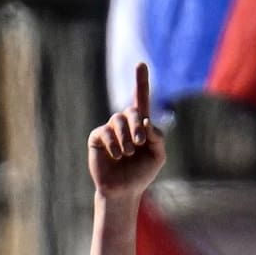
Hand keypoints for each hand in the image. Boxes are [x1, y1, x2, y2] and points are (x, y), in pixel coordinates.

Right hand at [87, 62, 165, 197]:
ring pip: (118, 120)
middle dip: (137, 125)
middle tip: (141, 142)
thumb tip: (147, 121)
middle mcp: (124, 124)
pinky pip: (106, 132)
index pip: (141, 100)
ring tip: (129, 152)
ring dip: (126, 137)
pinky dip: (114, 144)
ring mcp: (110, 129)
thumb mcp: (158, 156)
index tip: (141, 64)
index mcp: (140, 126)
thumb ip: (158, 138)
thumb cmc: (141, 174)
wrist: (123, 191)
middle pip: (131, 111)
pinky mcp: (97, 137)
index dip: (141, 82)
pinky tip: (117, 156)